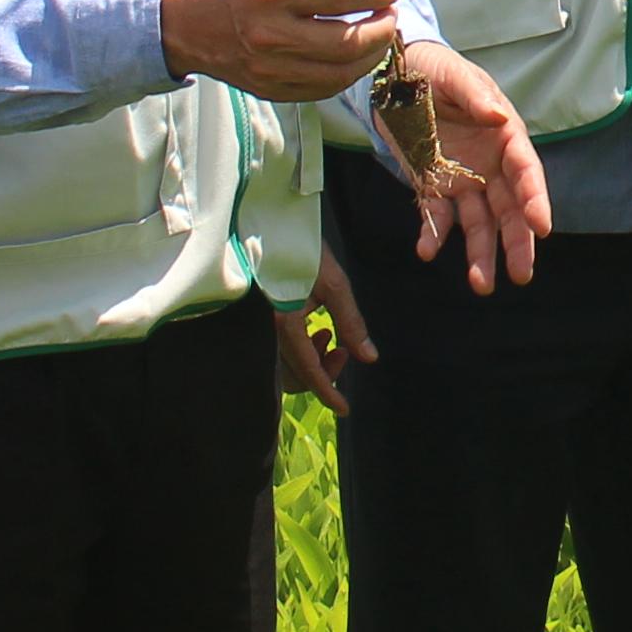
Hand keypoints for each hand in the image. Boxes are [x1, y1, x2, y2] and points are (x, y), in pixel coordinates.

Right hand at [162, 0, 404, 102]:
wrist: (181, 25)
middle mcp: (272, 33)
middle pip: (347, 41)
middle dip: (380, 28)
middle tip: (390, 15)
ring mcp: (271, 67)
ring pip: (340, 72)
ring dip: (370, 56)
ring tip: (379, 38)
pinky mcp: (270, 89)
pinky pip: (322, 89)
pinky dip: (346, 75)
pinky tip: (355, 60)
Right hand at [275, 247, 378, 411]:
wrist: (271, 222)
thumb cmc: (303, 249)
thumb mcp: (334, 283)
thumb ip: (350, 323)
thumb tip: (368, 358)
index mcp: (284, 323)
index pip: (307, 370)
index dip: (327, 392)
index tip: (345, 409)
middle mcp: (268, 329)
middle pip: (294, 374)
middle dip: (322, 372)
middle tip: (343, 352)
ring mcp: (263, 325)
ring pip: (287, 362)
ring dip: (313, 358)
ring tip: (330, 337)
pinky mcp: (264, 317)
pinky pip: (281, 347)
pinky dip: (303, 347)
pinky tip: (317, 327)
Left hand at [389, 42, 552, 293]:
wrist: (392, 75)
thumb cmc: (432, 68)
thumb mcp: (453, 74)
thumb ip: (474, 95)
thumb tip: (498, 116)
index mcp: (503, 134)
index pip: (526, 171)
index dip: (535, 199)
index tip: (542, 227)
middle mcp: (489, 163)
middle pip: (509, 208)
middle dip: (516, 242)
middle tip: (522, 275)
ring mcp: (463, 177)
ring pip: (478, 222)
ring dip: (481, 252)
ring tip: (481, 284)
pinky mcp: (433, 185)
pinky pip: (437, 216)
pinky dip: (433, 235)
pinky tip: (427, 251)